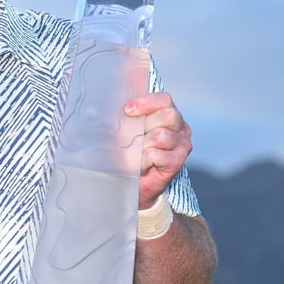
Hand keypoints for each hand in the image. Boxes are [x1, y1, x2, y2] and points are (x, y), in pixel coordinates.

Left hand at [124, 91, 191, 207]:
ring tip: (136, 153)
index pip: (165, 100)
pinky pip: (156, 154)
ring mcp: (182, 145)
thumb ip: (125, 117)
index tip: (128, 110)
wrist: (135, 183)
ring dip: (142, 145)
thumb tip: (101, 108)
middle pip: (168, 115)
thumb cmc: (131, 153)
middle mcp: (181, 128)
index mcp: (170, 115)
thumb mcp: (127, 131)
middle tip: (133, 137)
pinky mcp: (178, 161)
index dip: (146, 103)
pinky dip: (142, 159)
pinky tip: (140, 164)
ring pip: (161, 135)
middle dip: (145, 124)